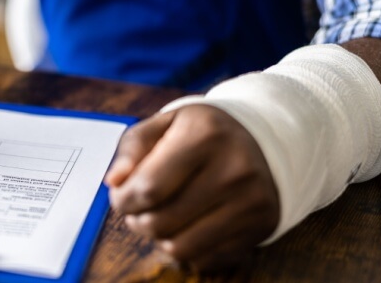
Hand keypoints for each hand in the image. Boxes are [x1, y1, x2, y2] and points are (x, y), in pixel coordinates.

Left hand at [105, 105, 278, 271]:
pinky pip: (205, 258)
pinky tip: (188, 225)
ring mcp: (251, 202)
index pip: (149, 188)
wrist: (266, 140)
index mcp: (206, 135)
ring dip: (159, 238)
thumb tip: (114, 182)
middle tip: (138, 208)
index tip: (121, 195)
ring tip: (159, 217)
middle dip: (137, 220)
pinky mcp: (260, 227)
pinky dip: (186, 248)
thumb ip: (133, 148)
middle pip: (161, 222)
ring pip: (180, 247)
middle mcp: (234, 170)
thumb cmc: (203, 133)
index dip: (123, 199)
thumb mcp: (167, 123)